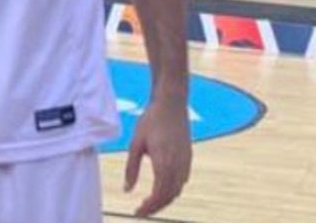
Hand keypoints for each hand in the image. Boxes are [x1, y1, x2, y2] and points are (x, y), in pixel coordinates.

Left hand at [124, 97, 191, 216]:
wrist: (171, 104)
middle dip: (156, 207)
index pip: (158, 194)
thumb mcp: (135, 143)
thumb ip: (131, 168)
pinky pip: (182, 181)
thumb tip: (127, 190)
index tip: (137, 212)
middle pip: (169, 196)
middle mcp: (178, 166)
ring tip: (149, 202)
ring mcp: (186, 162)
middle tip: (141, 211)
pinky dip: (172, 190)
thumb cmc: (150, 121)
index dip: (149, 207)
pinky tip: (162, 188)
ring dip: (164, 199)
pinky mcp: (188, 158)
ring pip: (177, 190)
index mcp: (164, 163)